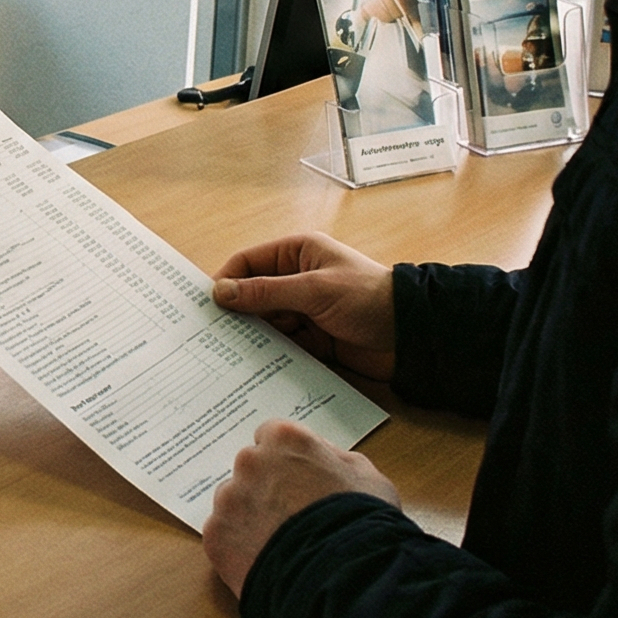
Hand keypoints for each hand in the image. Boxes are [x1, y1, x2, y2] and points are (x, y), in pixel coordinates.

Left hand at [202, 420, 398, 598]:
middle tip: (292, 517)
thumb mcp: (367, 477)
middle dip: (266, 487)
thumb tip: (322, 458)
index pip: (272, 437)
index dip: (286, 461)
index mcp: (284, 439)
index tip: (296, 479)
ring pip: (233, 502)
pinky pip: (224, 536)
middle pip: (251, 469)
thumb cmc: (363, 525)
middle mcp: (250, 462)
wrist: (345, 580)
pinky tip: (267, 563)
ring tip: (281, 545)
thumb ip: (335, 459)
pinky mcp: (216, 536)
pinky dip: (240, 548)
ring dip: (249, 517)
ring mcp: (230, 499)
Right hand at [210, 232, 396, 379]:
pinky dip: (270, 352)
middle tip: (209, 333)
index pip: (248, 263)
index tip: (205, 305)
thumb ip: (266, 292)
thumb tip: (221, 292)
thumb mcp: (313, 291)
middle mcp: (296, 279)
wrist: (412, 336)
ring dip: (252, 335)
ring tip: (227, 352)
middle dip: (236, 312)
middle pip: (253, 294)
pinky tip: (252, 364)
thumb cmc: (367, 299)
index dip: (225, 281)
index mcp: (296, 253)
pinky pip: (282, 343)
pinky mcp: (313, 338)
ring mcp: (304, 310)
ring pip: (265, 321)